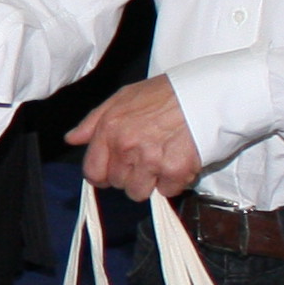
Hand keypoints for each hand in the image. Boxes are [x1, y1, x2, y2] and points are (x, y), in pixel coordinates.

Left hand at [67, 75, 201, 200]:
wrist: (210, 92)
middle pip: (118, 183)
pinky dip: (175, 181)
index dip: (104, 174)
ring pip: (139, 192)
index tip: (117, 170)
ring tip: (164, 159)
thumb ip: (94, 121)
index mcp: (110, 128)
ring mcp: (150, 160)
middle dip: (132, 174)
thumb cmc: (168, 93)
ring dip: (151, 181)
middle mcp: (126, 146)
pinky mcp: (175, 170)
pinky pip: (167, 190)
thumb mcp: (124, 97)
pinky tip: (181, 159)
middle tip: (150, 155)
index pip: (93, 172)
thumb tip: (73, 139)